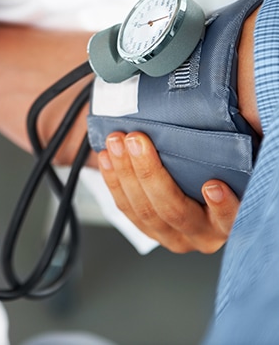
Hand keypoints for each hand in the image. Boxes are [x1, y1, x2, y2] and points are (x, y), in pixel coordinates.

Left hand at [97, 131, 239, 253]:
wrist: (195, 189)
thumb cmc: (217, 172)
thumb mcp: (231, 166)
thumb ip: (231, 152)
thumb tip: (245, 116)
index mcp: (227, 223)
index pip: (228, 219)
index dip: (222, 207)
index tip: (212, 186)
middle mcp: (200, 234)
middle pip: (172, 209)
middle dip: (149, 172)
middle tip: (136, 140)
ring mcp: (171, 235)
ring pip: (142, 209)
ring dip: (124, 172)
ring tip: (116, 142)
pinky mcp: (147, 229)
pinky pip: (125, 207)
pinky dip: (113, 180)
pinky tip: (107, 157)